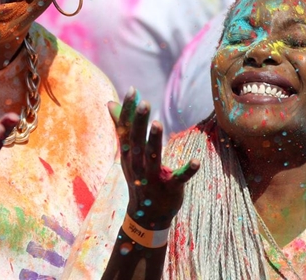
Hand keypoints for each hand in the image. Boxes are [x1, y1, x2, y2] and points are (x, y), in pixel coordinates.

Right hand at [109, 87, 199, 228]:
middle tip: (144, 102)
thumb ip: (121, 126)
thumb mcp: (127, 153)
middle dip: (139, 122)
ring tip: (158, 124)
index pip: (125, 129)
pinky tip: (196, 161)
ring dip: (155, 142)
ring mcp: (152, 178)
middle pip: (136, 141)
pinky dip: (186, 171)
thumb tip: (109, 102)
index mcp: (127, 154)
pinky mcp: (169, 189)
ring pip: (152, 158)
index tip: (132, 90)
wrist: (146, 214)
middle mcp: (136, 164)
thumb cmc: (138, 176)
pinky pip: (177, 179)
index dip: (127, 110)